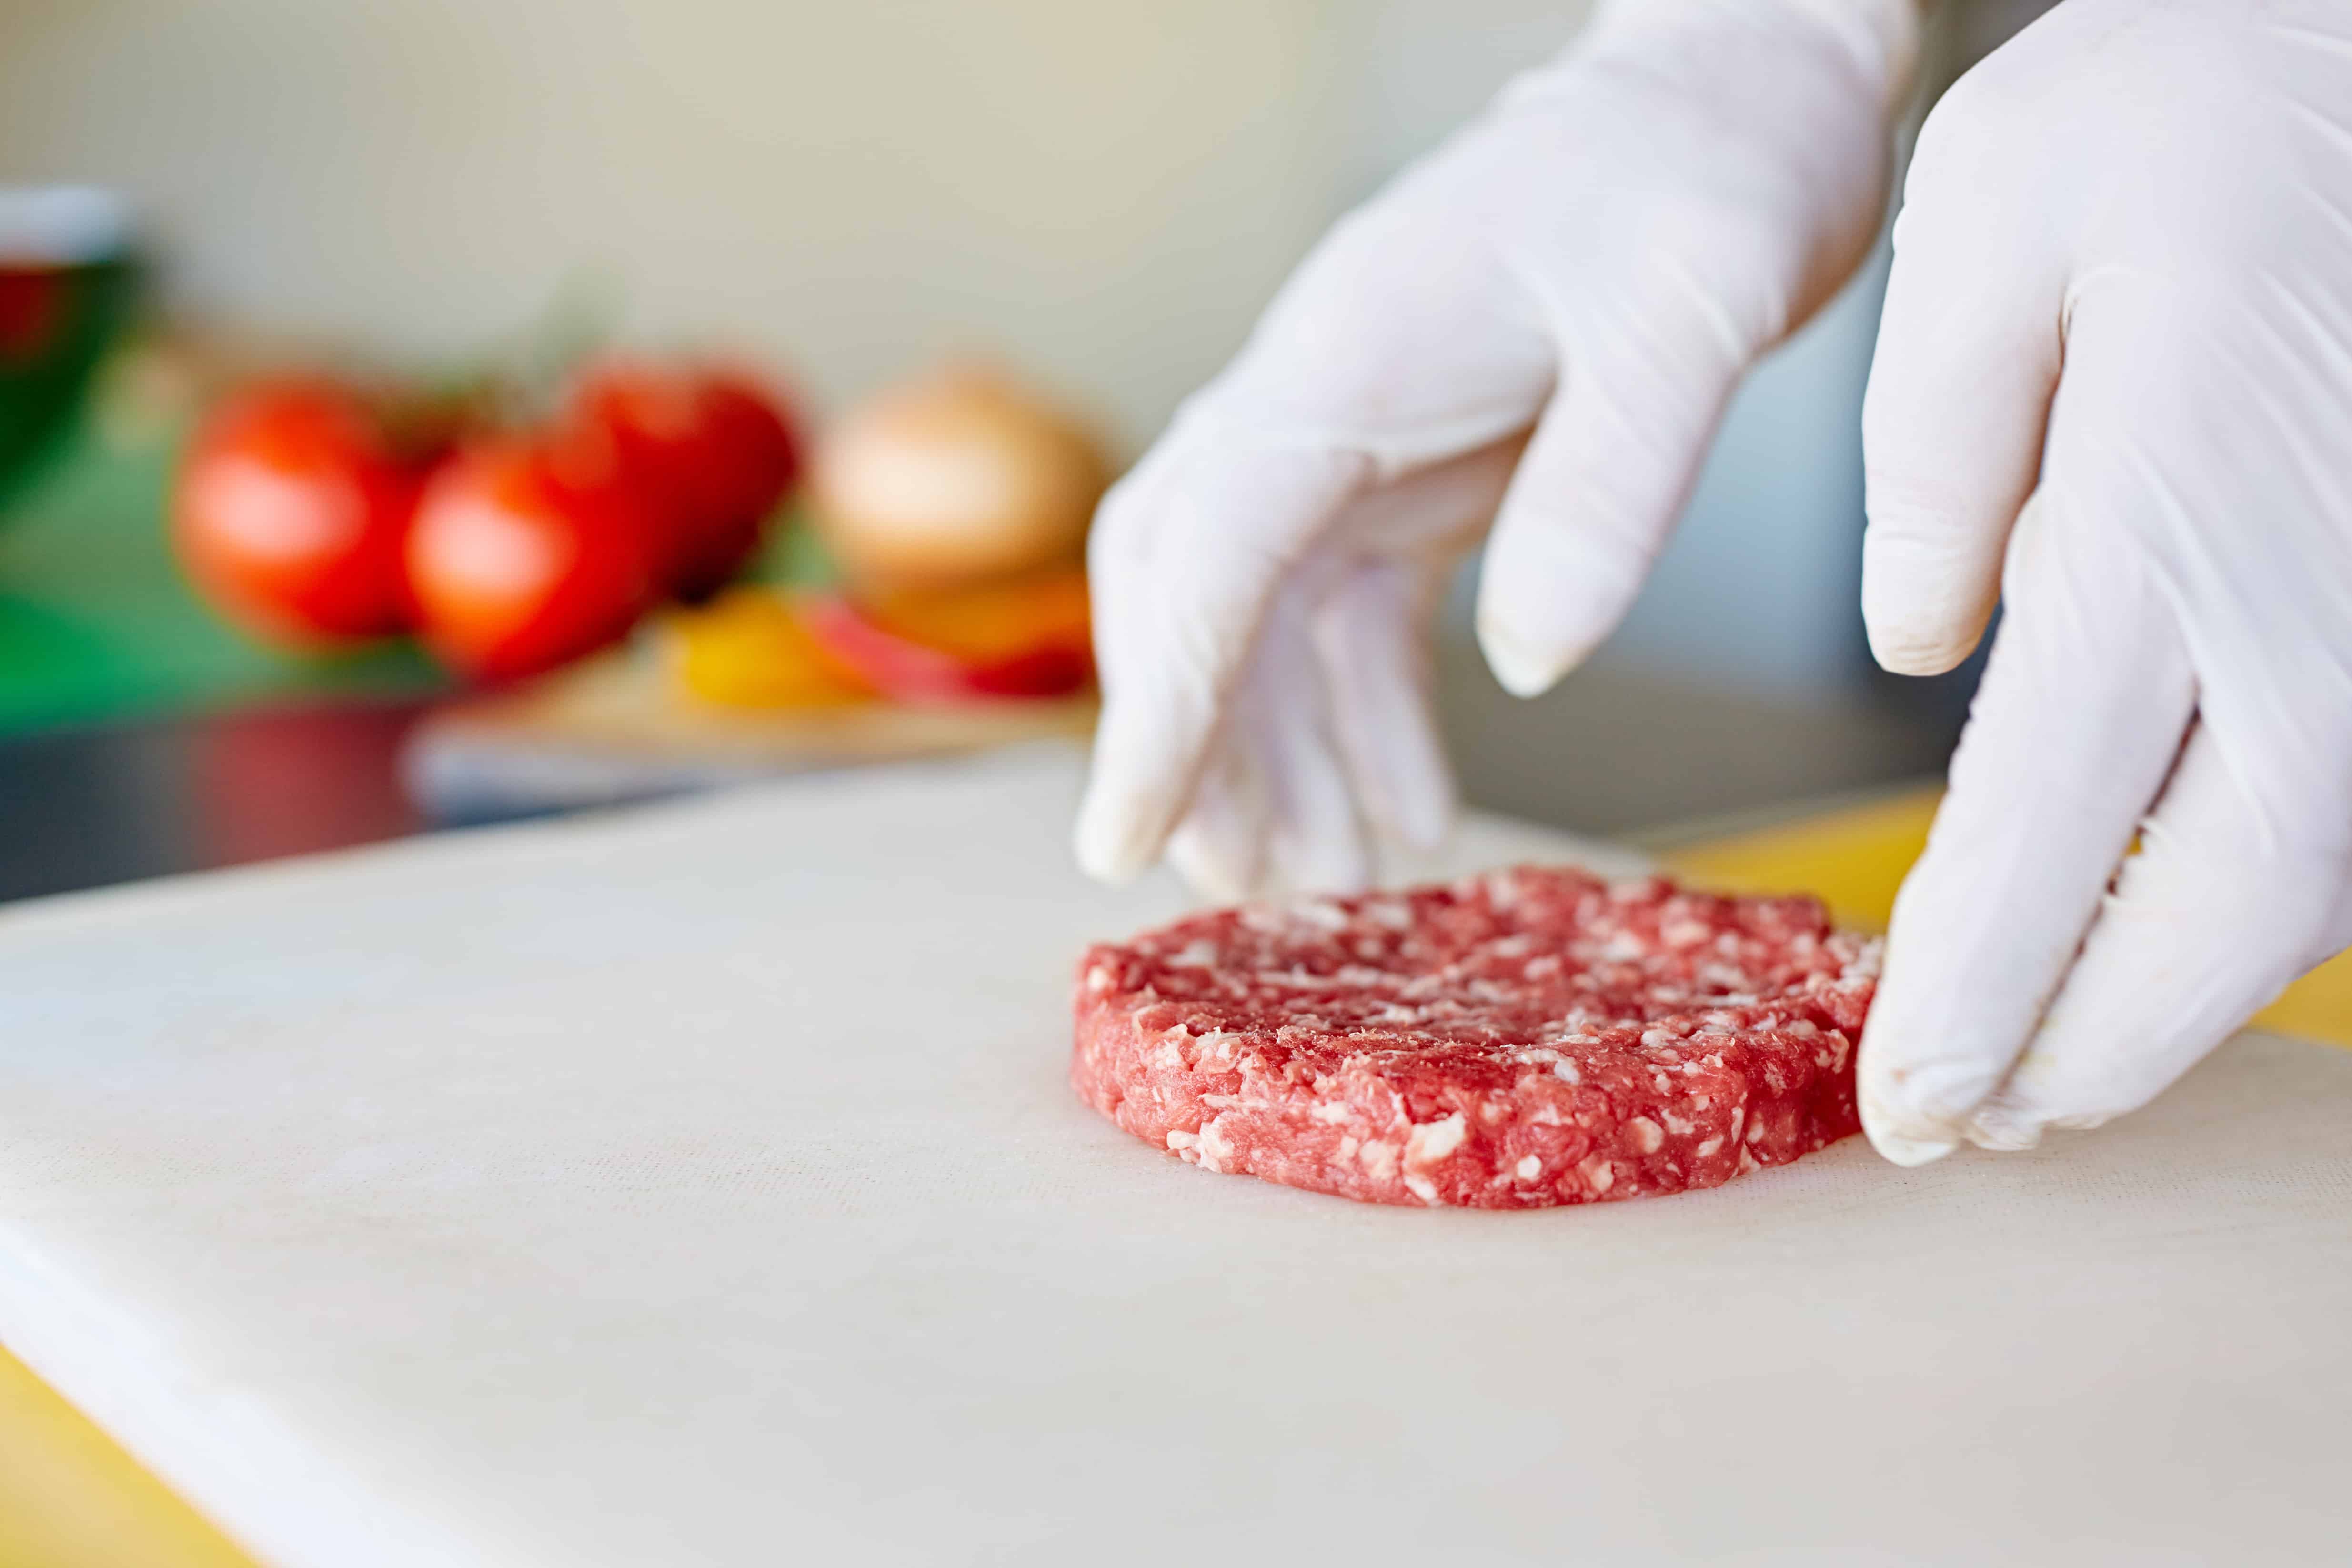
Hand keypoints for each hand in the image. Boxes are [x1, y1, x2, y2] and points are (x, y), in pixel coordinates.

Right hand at [1075, 0, 1919, 897]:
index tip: (1126, 835)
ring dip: (1274, 748)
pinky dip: (1365, 711)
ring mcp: (1361, 431)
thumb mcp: (1692, 317)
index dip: (1162, 702)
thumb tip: (1535, 662)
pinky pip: (1354, 607)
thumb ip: (1610, 482)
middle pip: (1188, 585)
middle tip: (1220, 885)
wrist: (1735, 83)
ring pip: (1261, 613)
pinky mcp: (1418, 460)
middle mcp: (1322, 399)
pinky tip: (1408, 801)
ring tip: (1316, 878)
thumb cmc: (1709, 167)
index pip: (1208, 547)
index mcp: (1350, 361)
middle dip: (1188, 739)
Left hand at [1858, 0, 2351, 1162]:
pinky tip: (2146, 943)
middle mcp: (2313, 599)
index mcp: (2167, 514)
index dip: (1978, 992)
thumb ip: (1939, 446)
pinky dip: (2249, 910)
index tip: (1907, 1097)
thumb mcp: (1996, 210)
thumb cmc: (2195, 92)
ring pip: (2312, 887)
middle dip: (2086, 1050)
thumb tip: (1921, 636)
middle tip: (1962, 1127)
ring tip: (2036, 1075)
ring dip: (2173, 1008)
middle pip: (2216, 915)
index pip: (2052, 826)